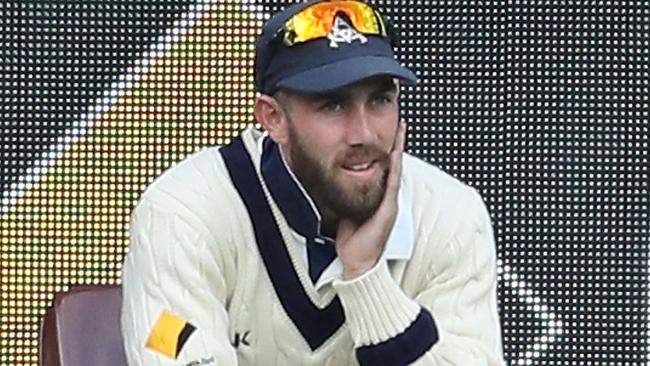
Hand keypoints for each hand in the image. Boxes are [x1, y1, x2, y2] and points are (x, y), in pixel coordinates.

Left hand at [335, 122, 405, 279]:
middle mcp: (386, 199)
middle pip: (393, 165)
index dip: (386, 150)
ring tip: (400, 131)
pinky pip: (393, 184)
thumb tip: (333, 184)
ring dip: (398, 149)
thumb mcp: (346, 213)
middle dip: (397, 144)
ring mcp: (390, 203)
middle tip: (399, 123)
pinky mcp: (388, 210)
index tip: (388, 133)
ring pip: (396, 170)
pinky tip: (396, 154)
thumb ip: (345, 198)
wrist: (358, 262)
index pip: (384, 169)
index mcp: (377, 199)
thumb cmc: (353, 241)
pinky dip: (395, 168)